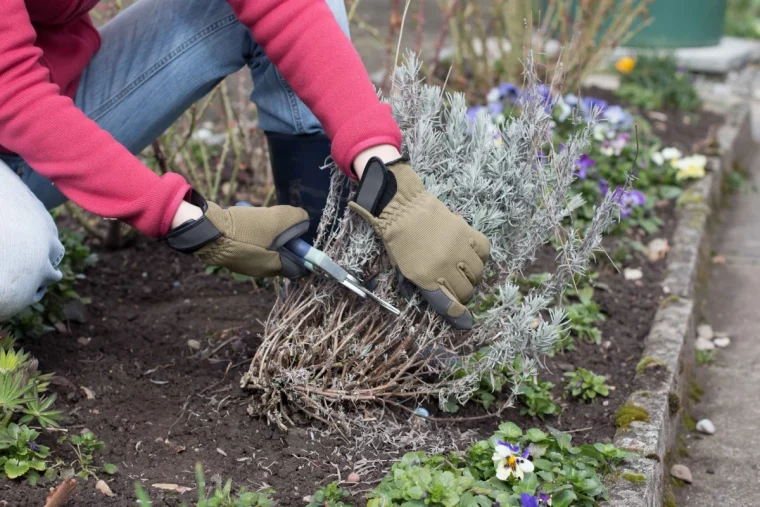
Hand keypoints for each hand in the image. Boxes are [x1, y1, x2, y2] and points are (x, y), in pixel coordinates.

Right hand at [164, 192, 308, 277]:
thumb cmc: (246, 229)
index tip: (300, 235)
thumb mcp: (279, 219)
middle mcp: (260, 270)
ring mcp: (244, 263)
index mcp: (274, 267)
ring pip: (264, 245)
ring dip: (265, 230)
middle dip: (283, 236)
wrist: (206, 230)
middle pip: (281, 253)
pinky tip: (243, 218)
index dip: (303, 250)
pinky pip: (248, 242)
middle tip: (277, 220)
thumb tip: (303, 219)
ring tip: (257, 217)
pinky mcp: (231, 254)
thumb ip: (297, 219)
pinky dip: (249, 230)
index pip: (299, 267)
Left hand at [349, 158, 489, 328]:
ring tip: (463, 271)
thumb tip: (440, 300)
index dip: (459, 316)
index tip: (465, 321)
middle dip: (462, 294)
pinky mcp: (466, 232)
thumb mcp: (403, 269)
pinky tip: (471, 255)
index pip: (449, 304)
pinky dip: (480, 256)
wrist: (402, 207)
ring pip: (478, 273)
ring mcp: (458, 249)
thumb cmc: (398, 240)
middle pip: (466, 291)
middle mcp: (445, 266)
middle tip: (456, 287)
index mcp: (425, 277)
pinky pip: (484, 251)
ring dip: (472, 277)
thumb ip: (421, 286)